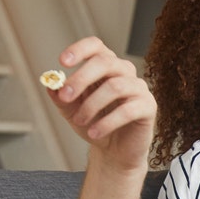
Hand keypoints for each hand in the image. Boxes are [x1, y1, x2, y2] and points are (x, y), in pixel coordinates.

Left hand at [44, 37, 154, 173]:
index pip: (96, 46)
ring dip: (92, 105)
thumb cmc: (95, 124)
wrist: (114, 152)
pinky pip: (128, 110)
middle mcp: (124, 72)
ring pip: (115, 86)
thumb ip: (61, 98)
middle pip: (105, 63)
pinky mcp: (148, 107)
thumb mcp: (72, 111)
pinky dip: (107, 122)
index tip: (62, 62)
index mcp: (105, 66)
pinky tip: (94, 133)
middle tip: (65, 96)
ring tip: (79, 121)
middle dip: (81, 79)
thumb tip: (51, 85)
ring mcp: (138, 88)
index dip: (80, 50)